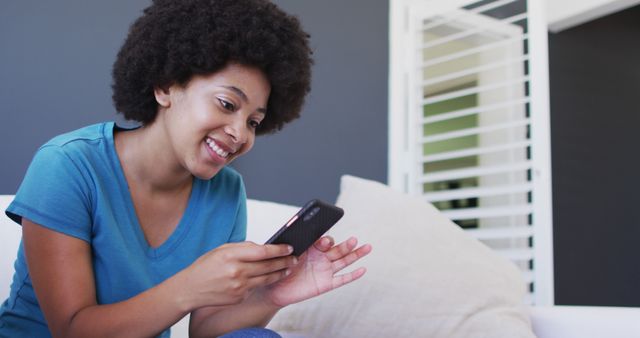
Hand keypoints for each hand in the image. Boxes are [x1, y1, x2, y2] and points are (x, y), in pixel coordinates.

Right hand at [178, 242, 296, 309]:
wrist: (190, 289)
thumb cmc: (206, 266)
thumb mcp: (221, 250)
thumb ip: (243, 247)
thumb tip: (263, 247)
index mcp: (231, 255)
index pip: (262, 251)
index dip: (279, 249)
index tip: (289, 247)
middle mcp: (236, 271)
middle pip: (268, 266)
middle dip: (285, 261)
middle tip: (295, 258)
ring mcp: (239, 286)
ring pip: (266, 278)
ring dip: (280, 273)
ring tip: (288, 268)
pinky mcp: (239, 297)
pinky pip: (255, 288)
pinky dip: (262, 282)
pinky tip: (268, 277)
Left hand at [264, 236, 371, 306]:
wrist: (274, 288)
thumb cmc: (279, 268)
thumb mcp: (285, 256)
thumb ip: (294, 248)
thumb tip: (297, 242)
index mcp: (312, 248)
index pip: (324, 241)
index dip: (325, 241)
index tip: (324, 242)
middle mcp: (321, 257)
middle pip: (338, 249)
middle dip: (346, 245)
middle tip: (354, 240)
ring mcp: (325, 270)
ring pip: (344, 261)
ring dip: (355, 254)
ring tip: (367, 247)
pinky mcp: (326, 284)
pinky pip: (342, 279)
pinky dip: (353, 275)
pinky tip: (362, 270)